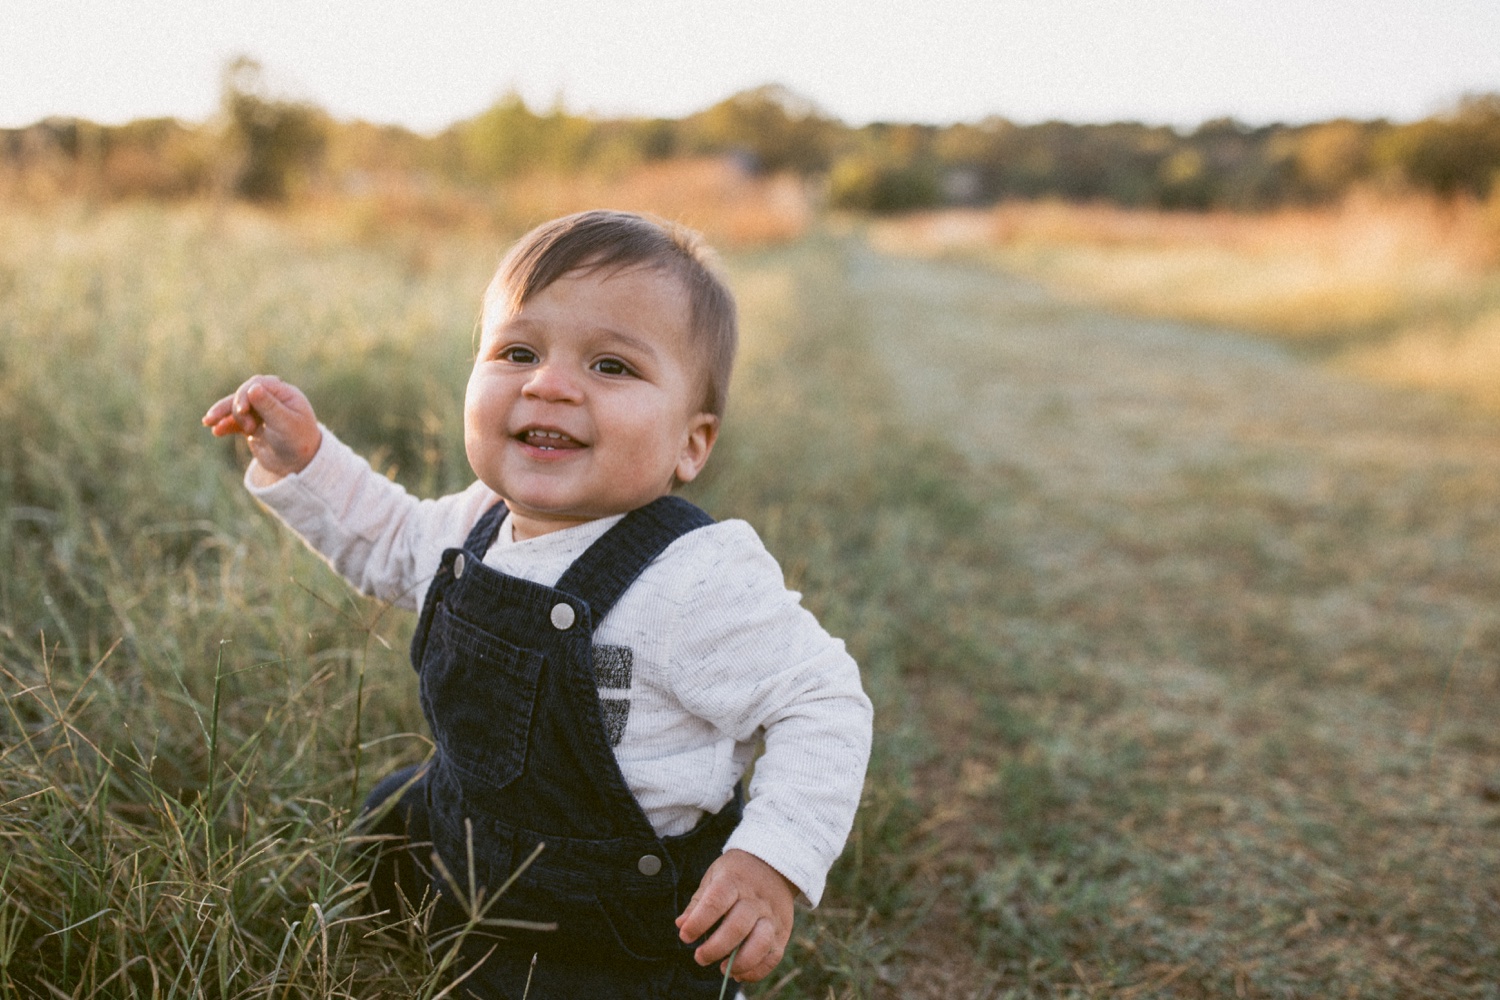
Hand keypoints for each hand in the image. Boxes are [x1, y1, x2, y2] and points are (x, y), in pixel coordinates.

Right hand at [202, 375, 320, 480]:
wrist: (299, 466)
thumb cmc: (299, 443)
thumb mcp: (286, 424)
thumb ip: (270, 406)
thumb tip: (253, 387)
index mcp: (285, 393)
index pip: (258, 384)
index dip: (245, 394)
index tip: (241, 410)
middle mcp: (272, 399)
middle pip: (244, 394)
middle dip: (238, 409)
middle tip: (248, 429)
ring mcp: (260, 411)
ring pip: (236, 407)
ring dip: (223, 414)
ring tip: (208, 422)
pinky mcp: (251, 424)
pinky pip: (234, 421)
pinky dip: (224, 425)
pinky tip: (215, 431)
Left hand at [675, 849, 796, 983]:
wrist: (774, 864)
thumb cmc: (736, 874)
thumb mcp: (714, 877)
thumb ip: (699, 902)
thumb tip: (681, 924)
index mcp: (734, 881)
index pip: (715, 903)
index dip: (698, 922)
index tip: (685, 936)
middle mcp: (756, 899)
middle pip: (738, 927)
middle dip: (716, 948)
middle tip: (700, 957)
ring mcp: (772, 915)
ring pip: (760, 943)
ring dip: (740, 962)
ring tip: (723, 968)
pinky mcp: (783, 930)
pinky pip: (773, 955)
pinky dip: (757, 970)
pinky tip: (739, 973)